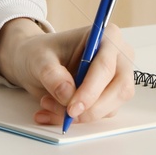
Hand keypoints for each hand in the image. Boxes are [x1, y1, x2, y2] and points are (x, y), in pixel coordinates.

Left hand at [0, 18, 134, 125]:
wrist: (36, 61)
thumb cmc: (42, 52)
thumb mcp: (39, 58)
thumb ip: (52, 74)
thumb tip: (68, 94)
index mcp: (106, 36)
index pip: (105, 66)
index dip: (90, 90)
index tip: (72, 108)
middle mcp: (118, 57)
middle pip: (119, 90)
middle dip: (90, 108)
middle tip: (65, 115)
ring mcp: (117, 78)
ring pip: (111, 106)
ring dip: (81, 115)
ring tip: (48, 105)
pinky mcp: (110, 96)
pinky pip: (100, 114)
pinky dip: (77, 119)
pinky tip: (54, 111)